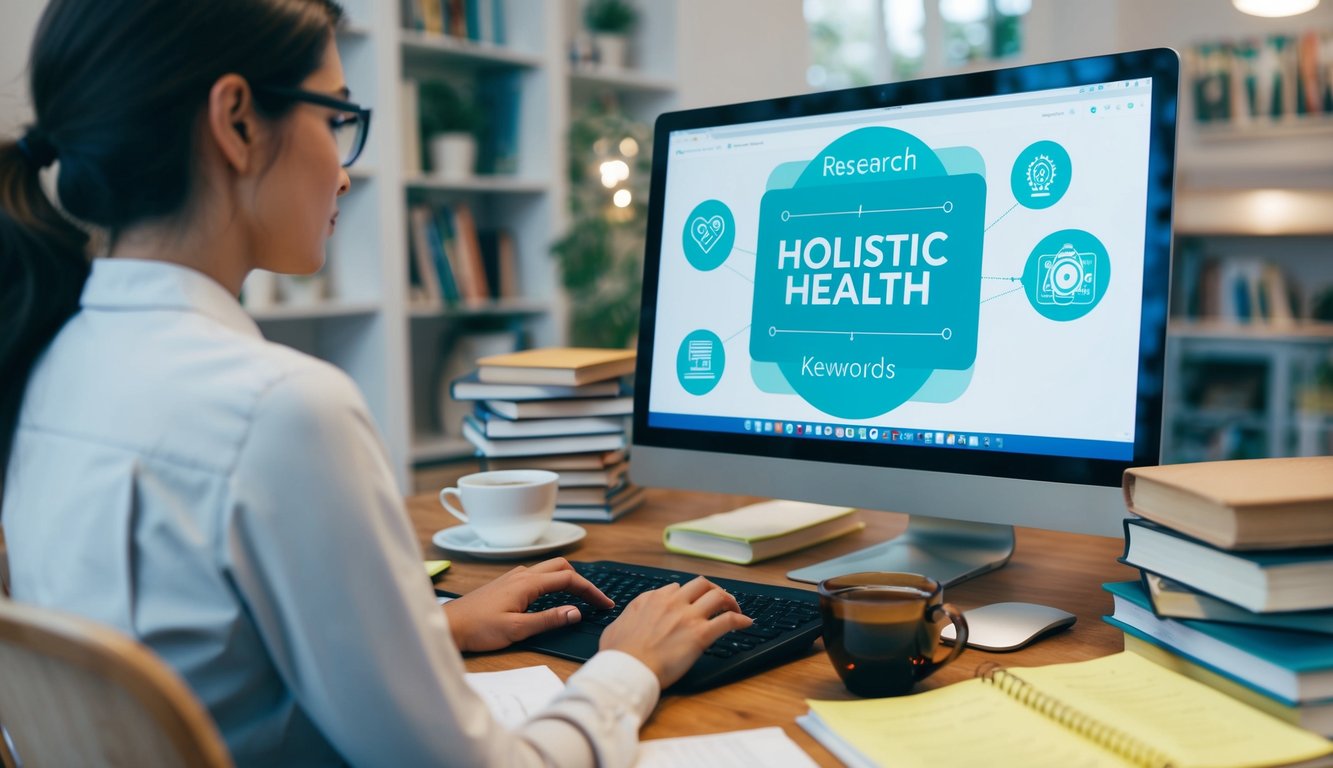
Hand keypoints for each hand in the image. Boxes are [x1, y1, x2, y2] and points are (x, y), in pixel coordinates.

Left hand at [442, 557, 612, 651]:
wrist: (449, 626)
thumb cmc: (478, 629)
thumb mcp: (517, 629)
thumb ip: (549, 619)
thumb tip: (576, 612)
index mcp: (527, 583)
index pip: (569, 578)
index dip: (591, 591)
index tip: (605, 604)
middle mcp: (521, 574)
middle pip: (562, 566)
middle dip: (582, 581)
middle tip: (596, 600)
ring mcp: (513, 576)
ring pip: (549, 569)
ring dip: (567, 579)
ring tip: (580, 598)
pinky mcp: (507, 583)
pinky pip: (537, 575)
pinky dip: (553, 582)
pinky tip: (553, 597)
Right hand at [599, 577, 752, 687]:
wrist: (627, 669)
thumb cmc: (618, 654)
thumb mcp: (618, 624)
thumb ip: (632, 614)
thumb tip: (634, 615)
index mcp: (653, 599)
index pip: (677, 588)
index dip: (688, 596)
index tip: (692, 604)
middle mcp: (673, 602)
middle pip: (702, 584)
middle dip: (713, 590)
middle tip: (719, 601)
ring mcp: (688, 617)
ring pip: (718, 596)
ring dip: (729, 600)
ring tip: (734, 609)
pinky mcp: (701, 635)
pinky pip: (728, 621)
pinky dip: (740, 619)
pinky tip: (746, 623)